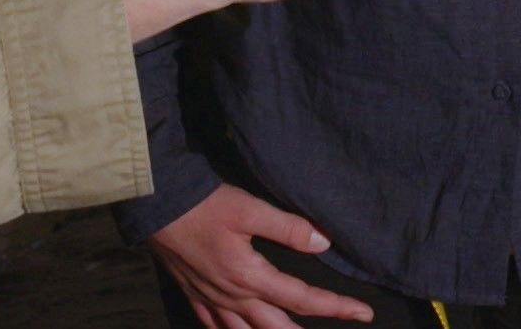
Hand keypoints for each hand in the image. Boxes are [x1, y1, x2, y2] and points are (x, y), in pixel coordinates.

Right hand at [149, 181, 371, 328]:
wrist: (156, 206)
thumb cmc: (203, 205)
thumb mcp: (249, 209)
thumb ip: (288, 227)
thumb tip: (323, 243)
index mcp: (251, 277)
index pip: (303, 299)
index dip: (337, 307)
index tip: (364, 313)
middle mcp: (233, 297)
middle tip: (337, 327)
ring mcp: (211, 300)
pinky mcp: (194, 294)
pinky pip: (215, 327)